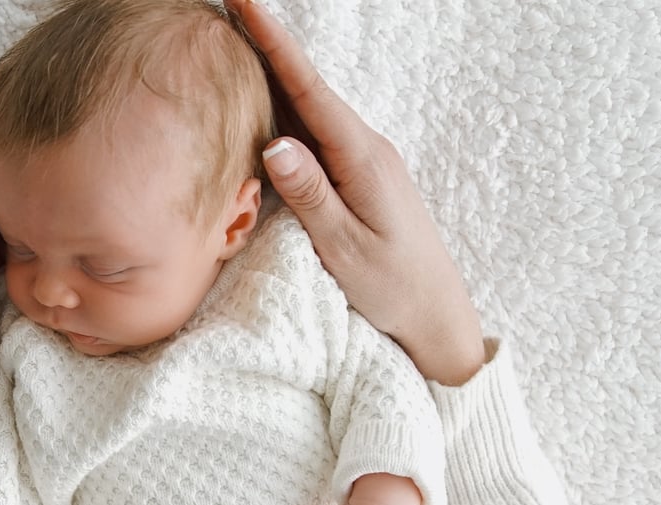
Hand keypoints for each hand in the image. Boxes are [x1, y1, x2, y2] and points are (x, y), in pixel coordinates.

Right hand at [226, 0, 484, 385]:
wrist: (436, 316)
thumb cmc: (392, 289)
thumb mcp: (345, 248)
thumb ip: (310, 195)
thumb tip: (274, 142)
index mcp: (361, 157)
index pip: (307, 88)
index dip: (272, 41)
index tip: (244, 0)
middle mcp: (363, 148)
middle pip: (303, 85)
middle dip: (263, 44)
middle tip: (225, 7)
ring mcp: (361, 160)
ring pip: (306, 107)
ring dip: (269, 73)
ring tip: (231, 43)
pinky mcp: (356, 177)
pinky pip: (312, 132)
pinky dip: (281, 109)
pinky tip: (259, 102)